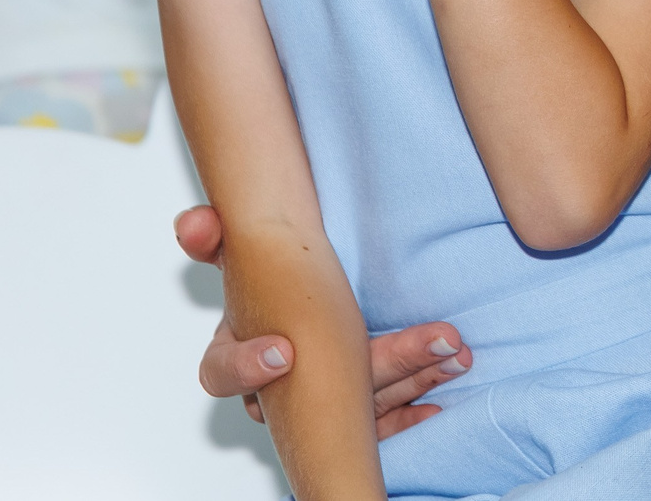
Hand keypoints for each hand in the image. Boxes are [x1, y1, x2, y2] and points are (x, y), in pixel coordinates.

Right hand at [174, 205, 471, 437]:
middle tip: (437, 340)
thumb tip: (194, 221)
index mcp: (236, 351)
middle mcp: (273, 391)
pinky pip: (377, 430)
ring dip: (416, 376)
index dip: (247, 368)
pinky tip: (439, 401)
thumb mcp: (240, 252)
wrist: (300, 310)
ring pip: (362, 407)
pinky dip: (410, 415)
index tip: (282, 352)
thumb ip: (215, 236)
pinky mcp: (347, 423)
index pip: (224, 372)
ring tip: (457, 351)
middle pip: (320, 391)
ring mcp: (311, 410)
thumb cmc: (271, 286)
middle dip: (386, 364)